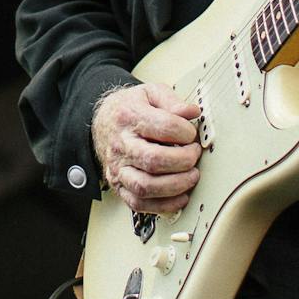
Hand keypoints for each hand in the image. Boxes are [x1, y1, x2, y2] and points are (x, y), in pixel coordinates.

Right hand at [92, 81, 201, 213]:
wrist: (104, 122)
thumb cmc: (130, 108)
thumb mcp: (150, 93)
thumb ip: (172, 101)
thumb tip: (192, 112)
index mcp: (129, 117)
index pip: (163, 127)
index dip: (184, 132)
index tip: (192, 134)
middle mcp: (121, 144)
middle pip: (154, 160)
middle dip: (183, 160)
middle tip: (195, 155)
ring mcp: (118, 168)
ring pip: (145, 186)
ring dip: (176, 185)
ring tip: (192, 176)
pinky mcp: (119, 186)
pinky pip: (139, 203)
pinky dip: (163, 205)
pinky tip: (180, 196)